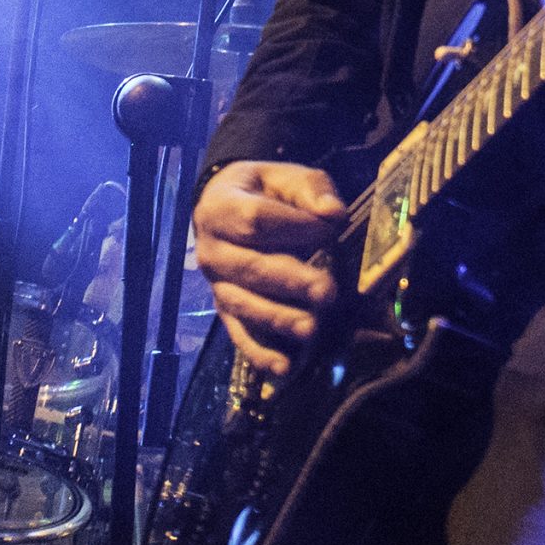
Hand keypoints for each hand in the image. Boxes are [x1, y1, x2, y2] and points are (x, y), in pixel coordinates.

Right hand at [192, 161, 346, 377]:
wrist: (227, 205)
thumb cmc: (263, 191)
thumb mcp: (285, 176)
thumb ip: (310, 190)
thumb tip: (334, 214)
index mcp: (219, 207)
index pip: (254, 219)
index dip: (293, 226)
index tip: (330, 230)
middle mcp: (210, 249)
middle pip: (250, 267)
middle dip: (290, 281)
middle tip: (328, 291)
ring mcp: (215, 284)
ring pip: (243, 304)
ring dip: (278, 318)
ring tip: (311, 328)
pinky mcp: (224, 310)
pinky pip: (239, 333)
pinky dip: (260, 353)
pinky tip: (285, 368)